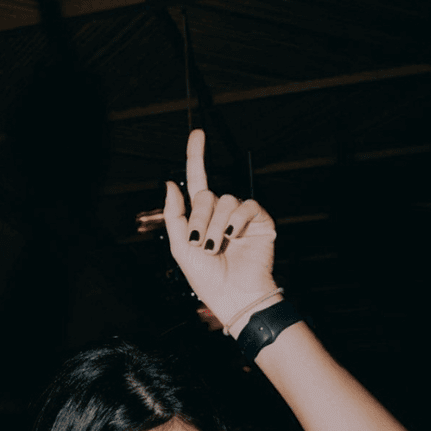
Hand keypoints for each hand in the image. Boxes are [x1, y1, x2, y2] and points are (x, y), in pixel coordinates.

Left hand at [163, 130, 277, 329]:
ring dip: (216, 225)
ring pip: (226, 200)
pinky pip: (247, 206)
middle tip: (201, 244)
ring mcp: (241, 217)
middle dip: (199, 218)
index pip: (198, 181)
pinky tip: (234, 235)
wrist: (234, 296)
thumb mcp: (181, 248)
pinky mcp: (260, 222)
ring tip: (216, 247)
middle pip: (207, 195)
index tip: (198, 134)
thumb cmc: (207, 278)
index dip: (197, 157)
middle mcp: (221, 214)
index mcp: (201, 218)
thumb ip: (174, 215)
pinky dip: (238, 219)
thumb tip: (169, 182)